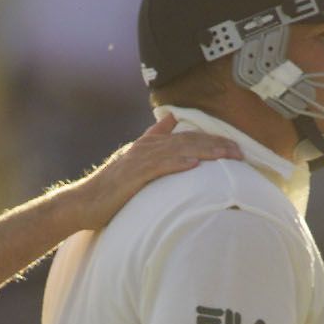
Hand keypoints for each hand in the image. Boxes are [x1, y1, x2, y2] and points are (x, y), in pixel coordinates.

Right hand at [62, 113, 239, 229]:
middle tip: (241, 151)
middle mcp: (145, 148)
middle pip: (186, 141)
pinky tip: (193, 164)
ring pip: (176, 151)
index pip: (186, 138)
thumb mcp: (135, 160)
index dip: (211, 140)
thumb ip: (153, 139)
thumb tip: (171, 120)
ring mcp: (138, 161)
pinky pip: (157, 167)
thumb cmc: (111, 188)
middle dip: (215, 145)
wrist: (82, 203)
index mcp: (148, 145)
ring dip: (203, 152)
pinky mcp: (131, 176)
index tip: (235, 146)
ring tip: (226, 155)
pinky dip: (176, 164)